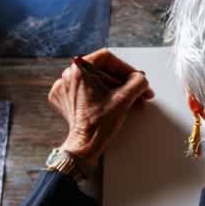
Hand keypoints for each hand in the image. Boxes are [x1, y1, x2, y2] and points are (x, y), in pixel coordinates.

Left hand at [48, 48, 153, 164]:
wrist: (84, 146)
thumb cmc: (99, 125)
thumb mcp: (124, 99)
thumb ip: (137, 82)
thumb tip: (140, 78)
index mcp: (79, 70)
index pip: (108, 58)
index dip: (126, 68)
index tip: (135, 78)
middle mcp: (68, 76)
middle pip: (101, 69)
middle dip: (121, 80)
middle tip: (136, 90)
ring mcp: (64, 88)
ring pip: (94, 80)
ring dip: (112, 87)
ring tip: (126, 99)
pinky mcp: (64, 99)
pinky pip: (85, 90)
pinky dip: (98, 94)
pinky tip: (108, 103)